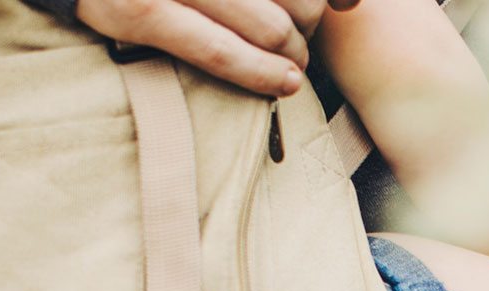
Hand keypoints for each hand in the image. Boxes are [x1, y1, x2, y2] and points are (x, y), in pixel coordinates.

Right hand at [77, 0, 362, 95]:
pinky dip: (258, 72)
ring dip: (291, 54)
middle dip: (307, 23)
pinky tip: (283, 84)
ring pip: (268, 25)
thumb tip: (350, 3)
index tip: (346, 5)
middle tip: (300, 37)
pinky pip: (216, 48)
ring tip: (292, 65)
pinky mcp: (138, 11)